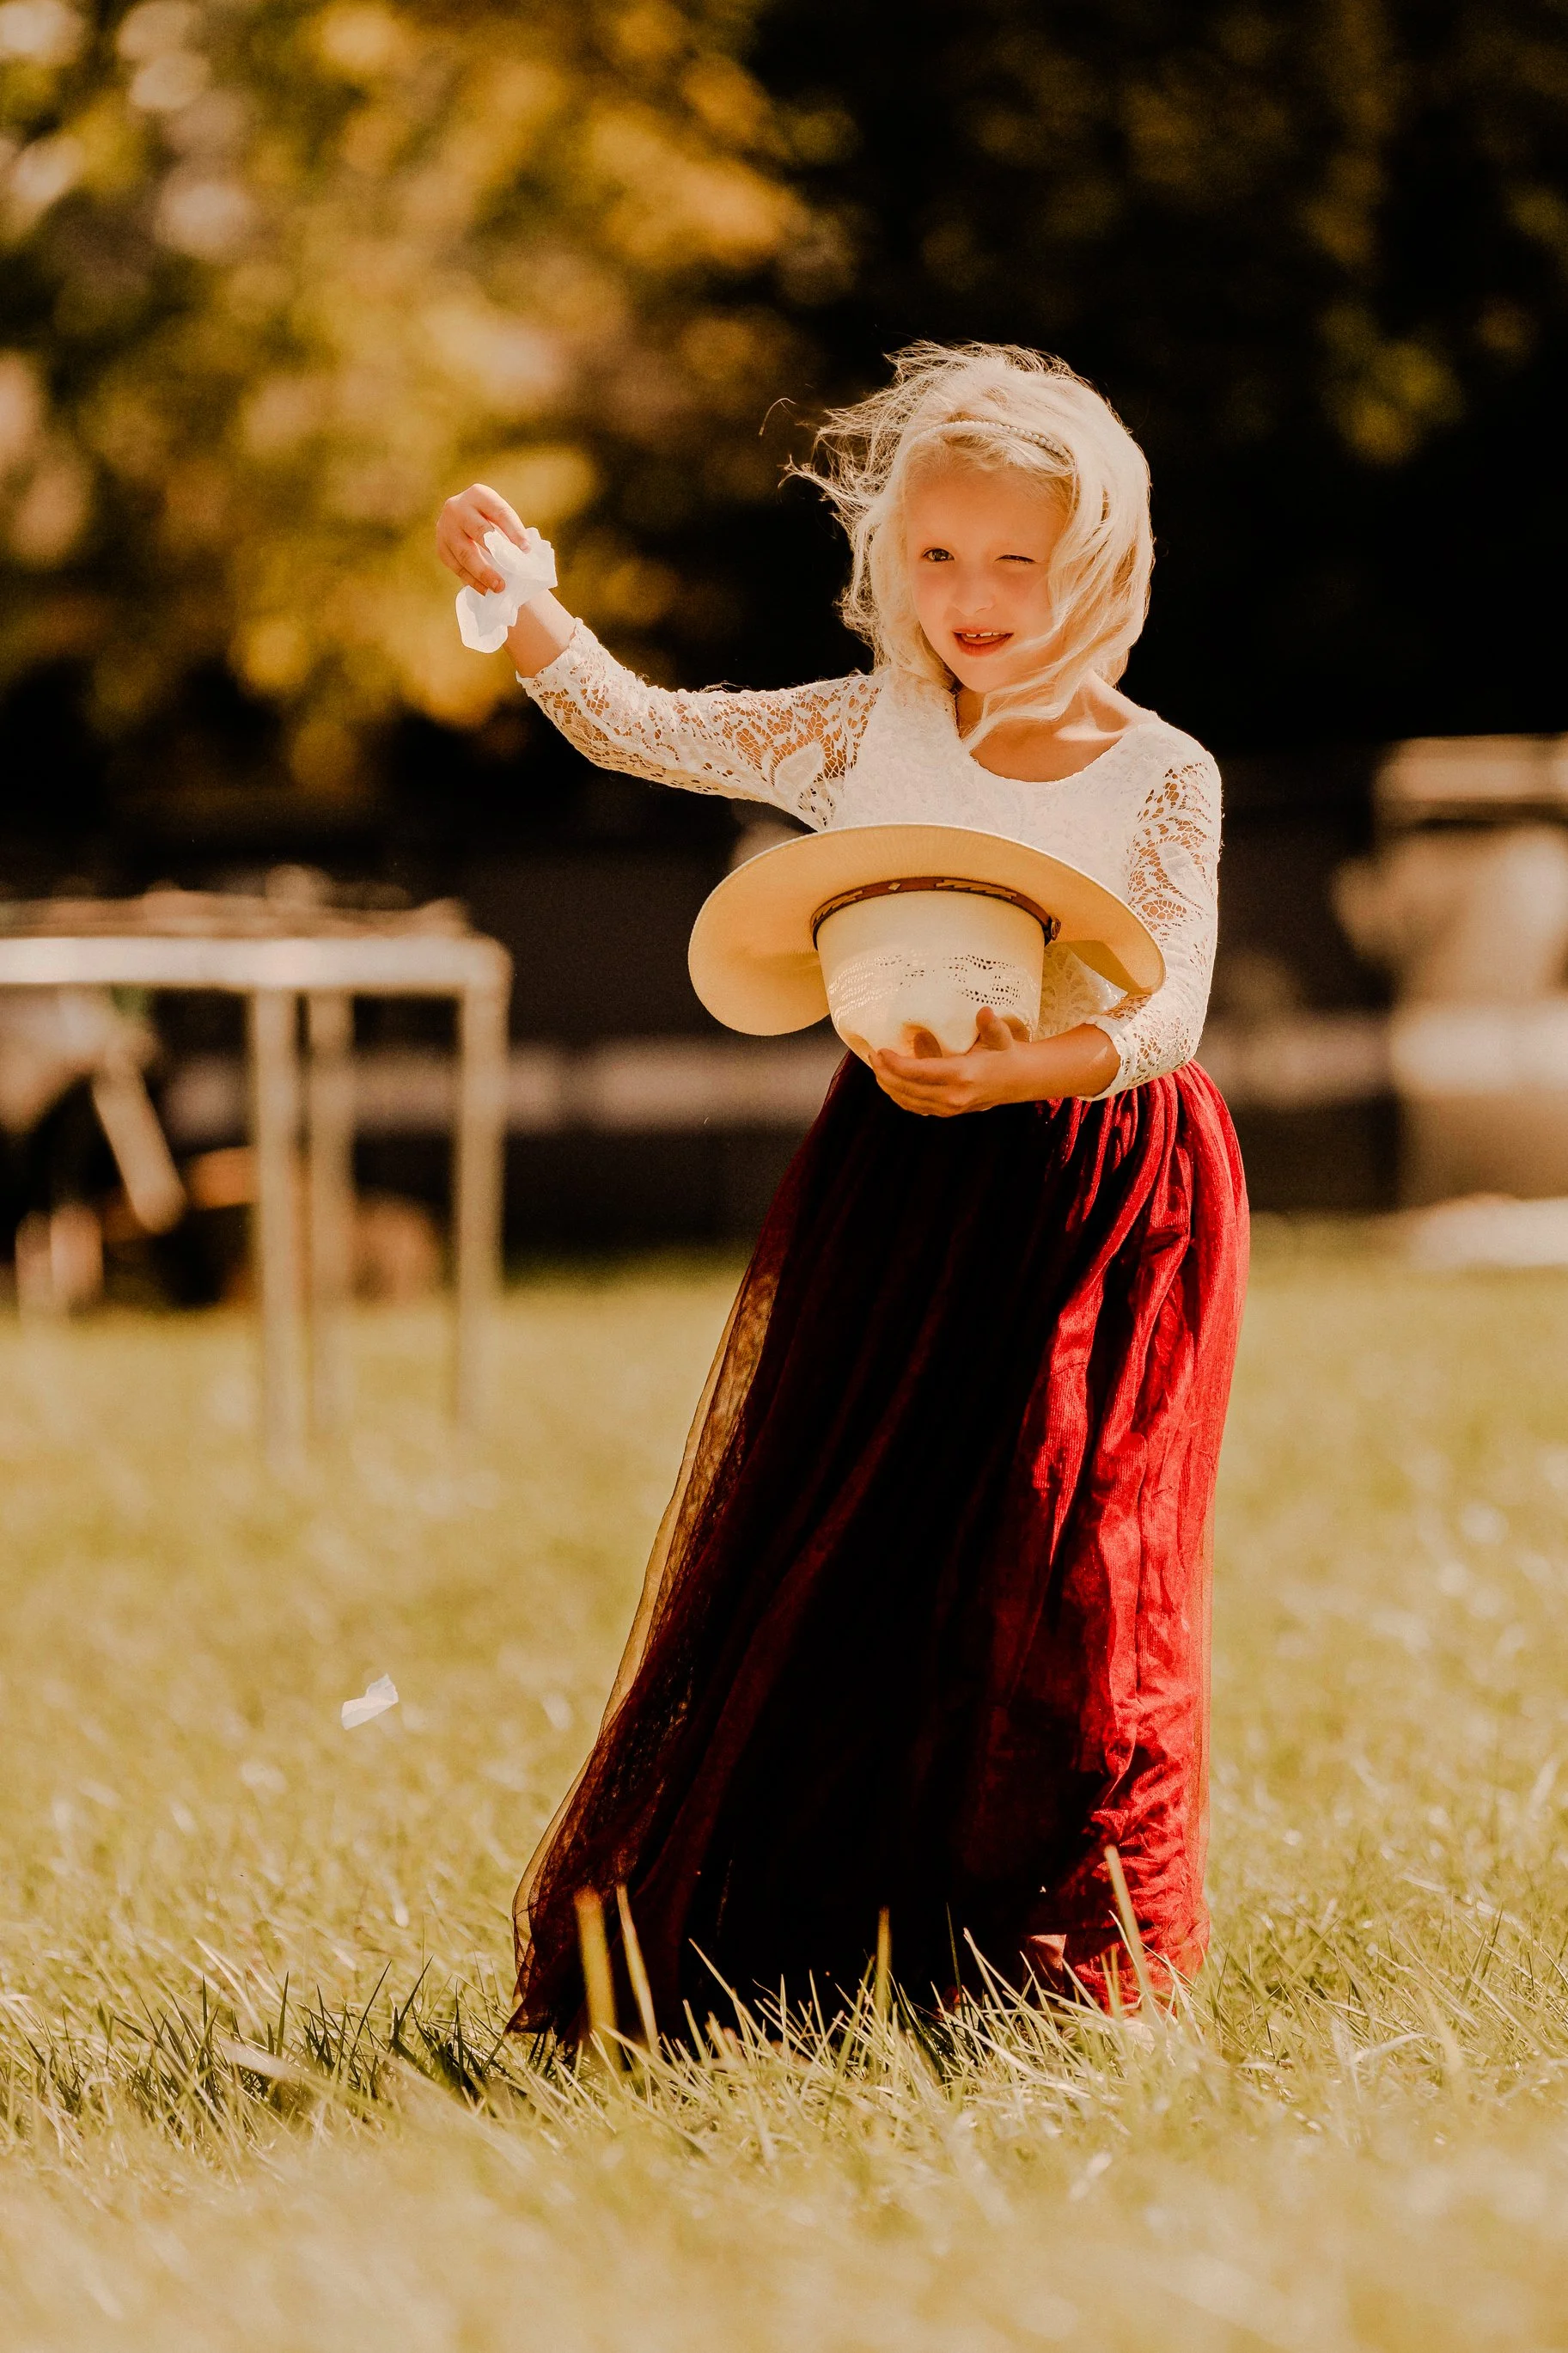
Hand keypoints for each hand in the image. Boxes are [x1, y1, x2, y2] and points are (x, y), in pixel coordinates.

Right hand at [436, 482, 527, 592]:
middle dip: (497, 554)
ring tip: (498, 587)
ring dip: (483, 573)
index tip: (526, 550)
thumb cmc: (491, 522)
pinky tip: (485, 590)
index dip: (514, 531)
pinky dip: (472, 580)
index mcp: (479, 494)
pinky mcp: (440, 546)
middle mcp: (457, 506)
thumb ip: (509, 533)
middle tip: (513, 572)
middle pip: (479, 531)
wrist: (463, 521)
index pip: (500, 512)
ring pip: (465, 553)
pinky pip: (456, 566)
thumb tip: (524, 559)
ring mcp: (445, 527)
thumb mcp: (499, 518)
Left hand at [870, 1009, 1027, 1116]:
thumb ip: (991, 1025)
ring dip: (888, 1085)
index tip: (880, 1050)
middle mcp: (953, 1097)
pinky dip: (899, 1095)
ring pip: (907, 1101)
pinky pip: (915, 1107)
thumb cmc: (1005, 1053)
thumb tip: (984, 1011)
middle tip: (873, 1055)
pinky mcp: (946, 1112)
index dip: (896, 1064)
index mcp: (963, 1076)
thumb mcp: (1002, 1037)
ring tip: (877, 1066)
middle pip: (907, 1089)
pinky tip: (889, 1081)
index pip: (920, 1074)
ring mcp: (949, 1108)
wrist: (1017, 1080)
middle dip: (885, 1073)